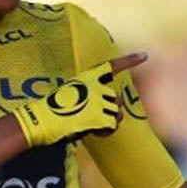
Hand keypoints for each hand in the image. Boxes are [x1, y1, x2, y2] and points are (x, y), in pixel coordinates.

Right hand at [12, 53, 146, 146]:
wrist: (41, 120)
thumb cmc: (54, 111)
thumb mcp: (73, 95)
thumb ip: (93, 97)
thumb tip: (117, 111)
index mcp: (88, 77)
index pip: (112, 66)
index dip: (130, 61)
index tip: (145, 56)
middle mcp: (97, 86)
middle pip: (116, 100)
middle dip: (109, 111)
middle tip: (88, 118)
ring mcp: (99, 100)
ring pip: (117, 113)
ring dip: (108, 122)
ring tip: (89, 124)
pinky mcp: (100, 115)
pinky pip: (113, 125)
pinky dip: (105, 132)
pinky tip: (92, 131)